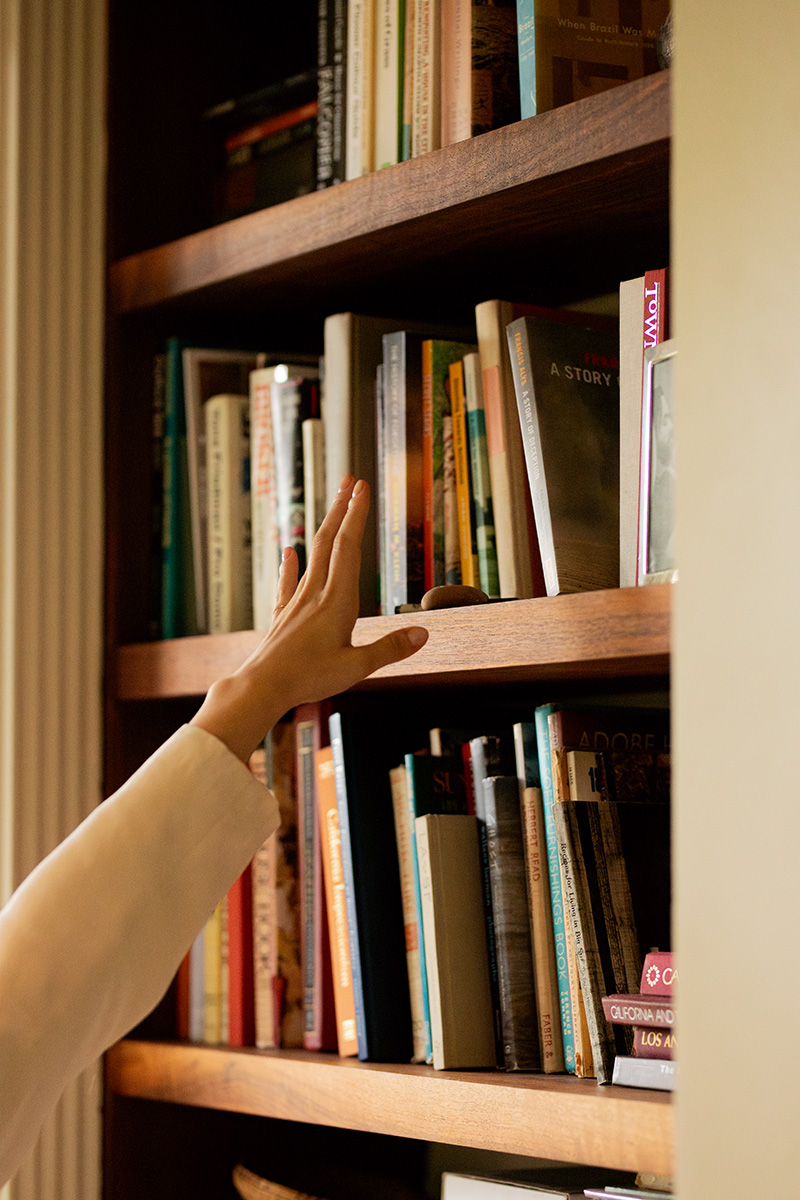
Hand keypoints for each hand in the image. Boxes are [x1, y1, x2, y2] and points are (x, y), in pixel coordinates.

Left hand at [190, 476, 428, 761]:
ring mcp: (296, 603)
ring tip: (331, 507)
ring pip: (312, 556)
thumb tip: (423, 633)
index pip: (348, 547)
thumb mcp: (357, 668)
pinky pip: (288, 584)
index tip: (362, 487)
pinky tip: (288, 552)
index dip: (356, 514)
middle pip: (329, 541)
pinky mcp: (283, 617)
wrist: (261, 687)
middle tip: (350, 480)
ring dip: (324, 528)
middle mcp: (315, 594)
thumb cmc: (308, 679)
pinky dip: (290, 565)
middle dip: (341, 508)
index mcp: (337, 602)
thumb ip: (390, 649)